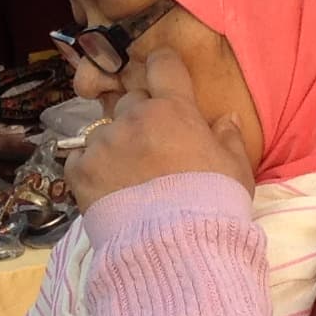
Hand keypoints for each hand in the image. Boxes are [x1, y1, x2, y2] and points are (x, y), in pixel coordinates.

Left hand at [64, 52, 251, 206]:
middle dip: (140, 117)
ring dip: (115, 146)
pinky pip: (80, 158)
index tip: (163, 81)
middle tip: (152, 150)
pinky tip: (108, 190)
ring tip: (129, 180)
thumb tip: (224, 118)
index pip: (162, 64)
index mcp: (173, 110)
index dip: (162, 69)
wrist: (175, 251)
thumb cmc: (213, 207)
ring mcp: (103, 143)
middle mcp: (133, 118)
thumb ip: (229, 138)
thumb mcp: (236, 170)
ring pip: (105, 131)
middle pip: (131, 101)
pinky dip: (91, 169)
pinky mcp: (79, 171)